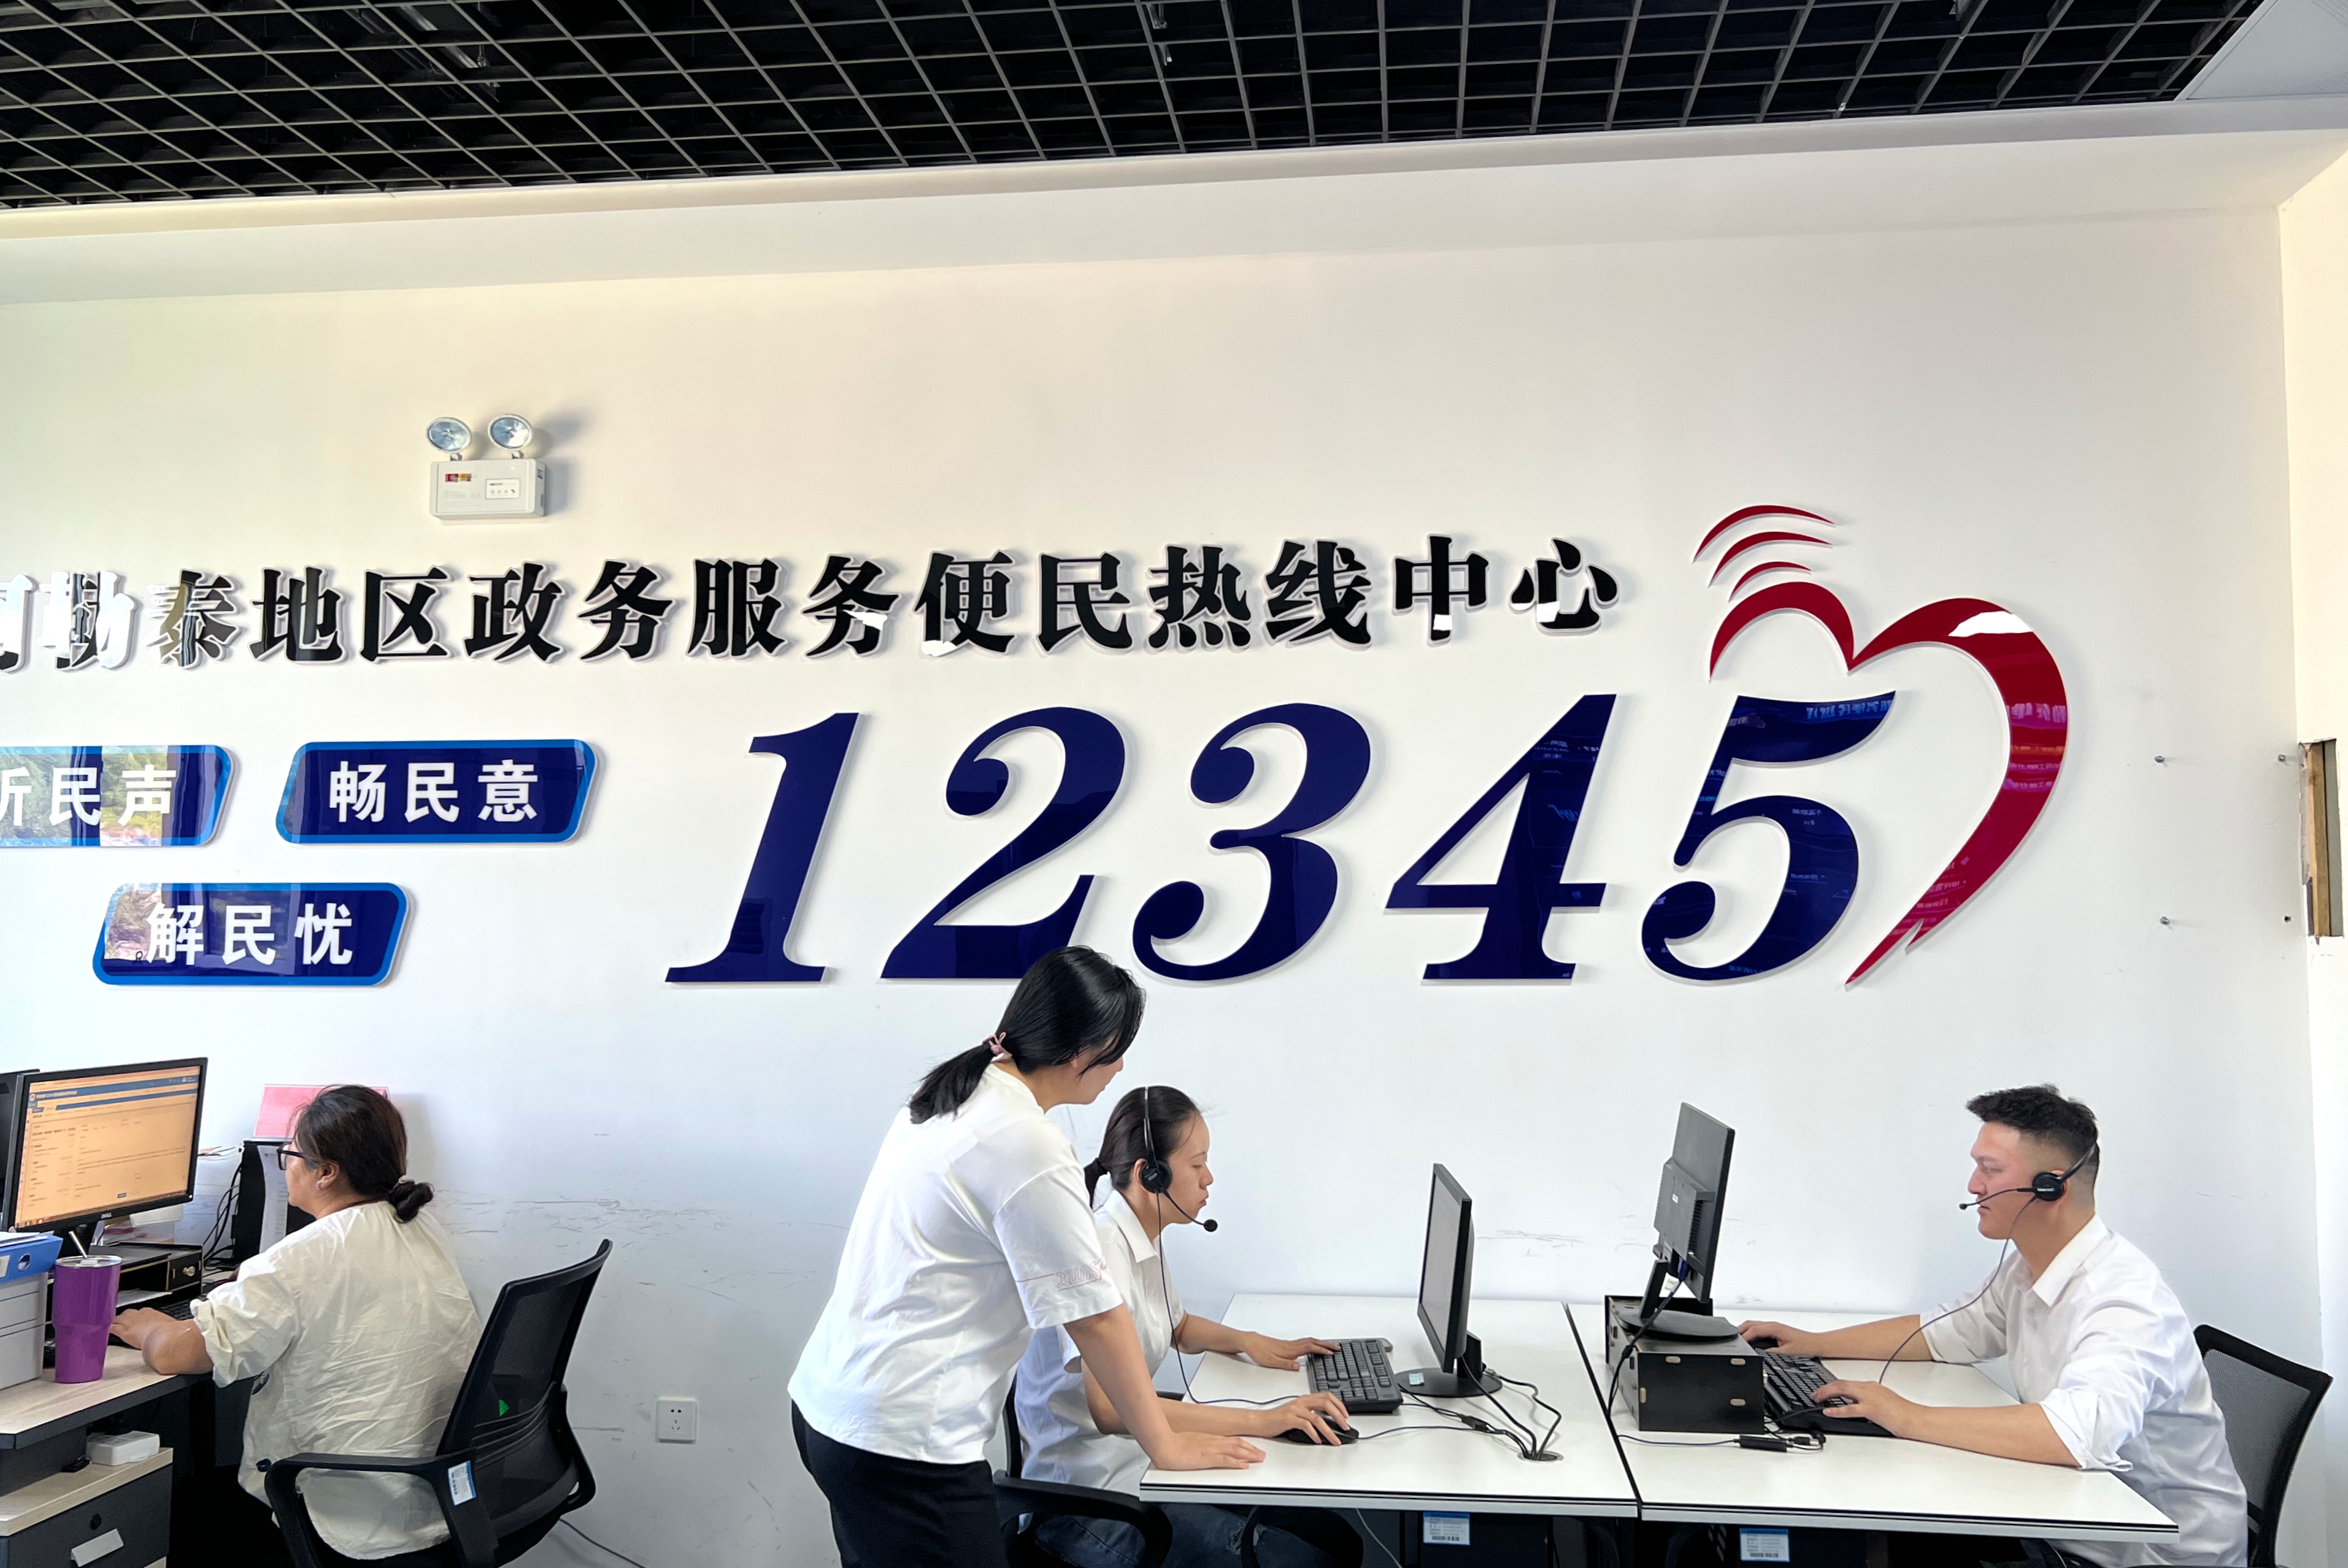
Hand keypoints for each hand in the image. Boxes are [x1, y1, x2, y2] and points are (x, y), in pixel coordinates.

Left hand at [108, 1309, 174, 1350]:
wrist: (162, 1336)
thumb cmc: (169, 1332)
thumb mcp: (171, 1326)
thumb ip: (170, 1328)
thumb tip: (177, 1331)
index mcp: (152, 1313)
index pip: (142, 1312)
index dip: (139, 1315)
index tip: (139, 1318)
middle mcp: (140, 1315)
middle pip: (128, 1312)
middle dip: (125, 1316)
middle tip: (123, 1319)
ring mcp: (130, 1322)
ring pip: (118, 1319)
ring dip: (115, 1321)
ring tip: (111, 1323)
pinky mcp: (124, 1331)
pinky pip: (113, 1328)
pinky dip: (108, 1329)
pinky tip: (105, 1330)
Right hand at [1147, 1430, 1265, 1469]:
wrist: (1163, 1444)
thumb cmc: (1172, 1443)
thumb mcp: (1189, 1441)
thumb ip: (1199, 1444)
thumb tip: (1203, 1448)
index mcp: (1209, 1438)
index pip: (1231, 1440)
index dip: (1244, 1443)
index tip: (1252, 1447)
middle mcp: (1212, 1441)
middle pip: (1237, 1443)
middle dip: (1251, 1449)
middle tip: (1261, 1454)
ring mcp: (1210, 1449)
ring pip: (1235, 1450)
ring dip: (1249, 1454)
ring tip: (1259, 1458)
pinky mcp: (1206, 1458)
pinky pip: (1225, 1460)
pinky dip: (1236, 1463)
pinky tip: (1244, 1466)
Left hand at [1241, 1333, 1339, 1370]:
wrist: (1250, 1342)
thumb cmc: (1259, 1351)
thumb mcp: (1271, 1362)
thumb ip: (1286, 1364)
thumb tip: (1298, 1366)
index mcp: (1290, 1350)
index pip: (1310, 1348)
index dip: (1322, 1350)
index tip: (1332, 1352)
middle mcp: (1292, 1345)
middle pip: (1313, 1342)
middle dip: (1326, 1344)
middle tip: (1337, 1347)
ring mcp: (1290, 1344)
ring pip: (1309, 1341)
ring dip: (1321, 1342)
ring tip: (1329, 1346)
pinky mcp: (1287, 1344)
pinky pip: (1304, 1341)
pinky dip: (1313, 1342)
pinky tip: (1313, 1346)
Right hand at [1252, 1393, 1351, 1444]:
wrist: (1260, 1421)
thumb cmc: (1277, 1419)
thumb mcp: (1296, 1413)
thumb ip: (1310, 1414)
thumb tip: (1327, 1424)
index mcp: (1304, 1399)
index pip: (1327, 1396)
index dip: (1339, 1404)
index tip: (1346, 1415)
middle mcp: (1301, 1402)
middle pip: (1326, 1403)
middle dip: (1339, 1416)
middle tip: (1345, 1427)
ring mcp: (1295, 1409)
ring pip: (1318, 1418)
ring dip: (1329, 1431)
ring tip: (1335, 1440)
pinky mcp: (1289, 1419)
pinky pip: (1306, 1425)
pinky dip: (1315, 1434)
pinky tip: (1318, 1441)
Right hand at [1735, 1320, 1821, 1354]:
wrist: (1817, 1344)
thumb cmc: (1806, 1346)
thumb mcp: (1787, 1353)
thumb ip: (1772, 1353)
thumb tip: (1759, 1354)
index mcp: (1774, 1327)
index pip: (1753, 1329)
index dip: (1742, 1337)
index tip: (1736, 1343)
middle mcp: (1773, 1325)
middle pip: (1750, 1324)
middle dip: (1739, 1330)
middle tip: (1731, 1339)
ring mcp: (1774, 1326)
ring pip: (1754, 1325)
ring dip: (1745, 1331)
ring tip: (1737, 1339)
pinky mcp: (1776, 1330)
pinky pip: (1759, 1328)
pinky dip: (1751, 1332)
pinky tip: (1750, 1339)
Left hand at [1811, 1379, 1921, 1436]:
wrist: (1915, 1419)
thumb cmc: (1902, 1413)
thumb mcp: (1882, 1401)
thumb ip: (1867, 1400)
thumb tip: (1853, 1405)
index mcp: (1871, 1386)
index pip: (1847, 1383)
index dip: (1832, 1386)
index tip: (1822, 1391)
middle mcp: (1869, 1389)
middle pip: (1841, 1383)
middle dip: (1825, 1388)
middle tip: (1815, 1395)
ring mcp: (1870, 1398)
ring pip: (1843, 1390)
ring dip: (1826, 1393)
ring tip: (1817, 1399)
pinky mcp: (1873, 1409)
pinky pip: (1850, 1409)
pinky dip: (1837, 1410)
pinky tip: (1828, 1411)